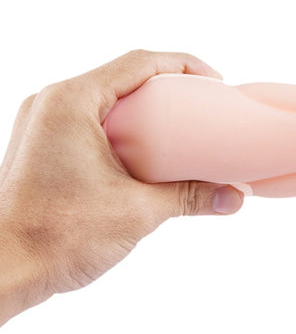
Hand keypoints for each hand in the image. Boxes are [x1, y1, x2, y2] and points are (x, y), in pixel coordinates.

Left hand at [0, 50, 243, 324]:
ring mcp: (44, 123)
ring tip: (183, 125)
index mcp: (71, 102)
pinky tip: (149, 149)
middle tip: (205, 104)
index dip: (185, 66)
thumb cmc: (55, 236)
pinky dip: (126, 125)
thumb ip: (190, 197)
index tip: (216, 83)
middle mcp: (53, 103)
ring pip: (108, 97)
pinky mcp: (44, 144)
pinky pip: (93, 119)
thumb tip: (235, 196)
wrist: (5, 270)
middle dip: (170, 85)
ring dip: (147, 106)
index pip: (139, 62)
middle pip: (124, 76)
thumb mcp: (137, 211)